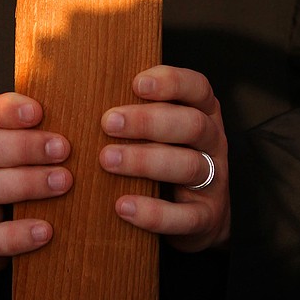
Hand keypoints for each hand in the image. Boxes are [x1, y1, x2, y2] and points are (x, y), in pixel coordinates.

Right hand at [0, 92, 71, 273]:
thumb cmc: (12, 178)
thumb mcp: (19, 152)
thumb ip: (42, 134)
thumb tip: (87, 118)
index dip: (8, 110)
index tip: (38, 111)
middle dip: (24, 146)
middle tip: (63, 149)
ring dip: (25, 184)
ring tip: (63, 183)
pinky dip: (15, 234)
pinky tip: (45, 231)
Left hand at [99, 65, 229, 251]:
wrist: (198, 215)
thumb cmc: (164, 155)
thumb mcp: (159, 127)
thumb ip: (134, 107)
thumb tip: (85, 91)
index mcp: (203, 112)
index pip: (197, 88)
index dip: (171, 82)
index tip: (137, 84)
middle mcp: (213, 141)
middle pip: (192, 124)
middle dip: (149, 121)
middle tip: (108, 122)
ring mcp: (214, 180)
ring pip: (189, 165)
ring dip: (145, 161)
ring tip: (107, 159)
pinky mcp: (207, 217)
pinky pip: (186, 217)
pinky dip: (154, 212)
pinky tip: (123, 206)